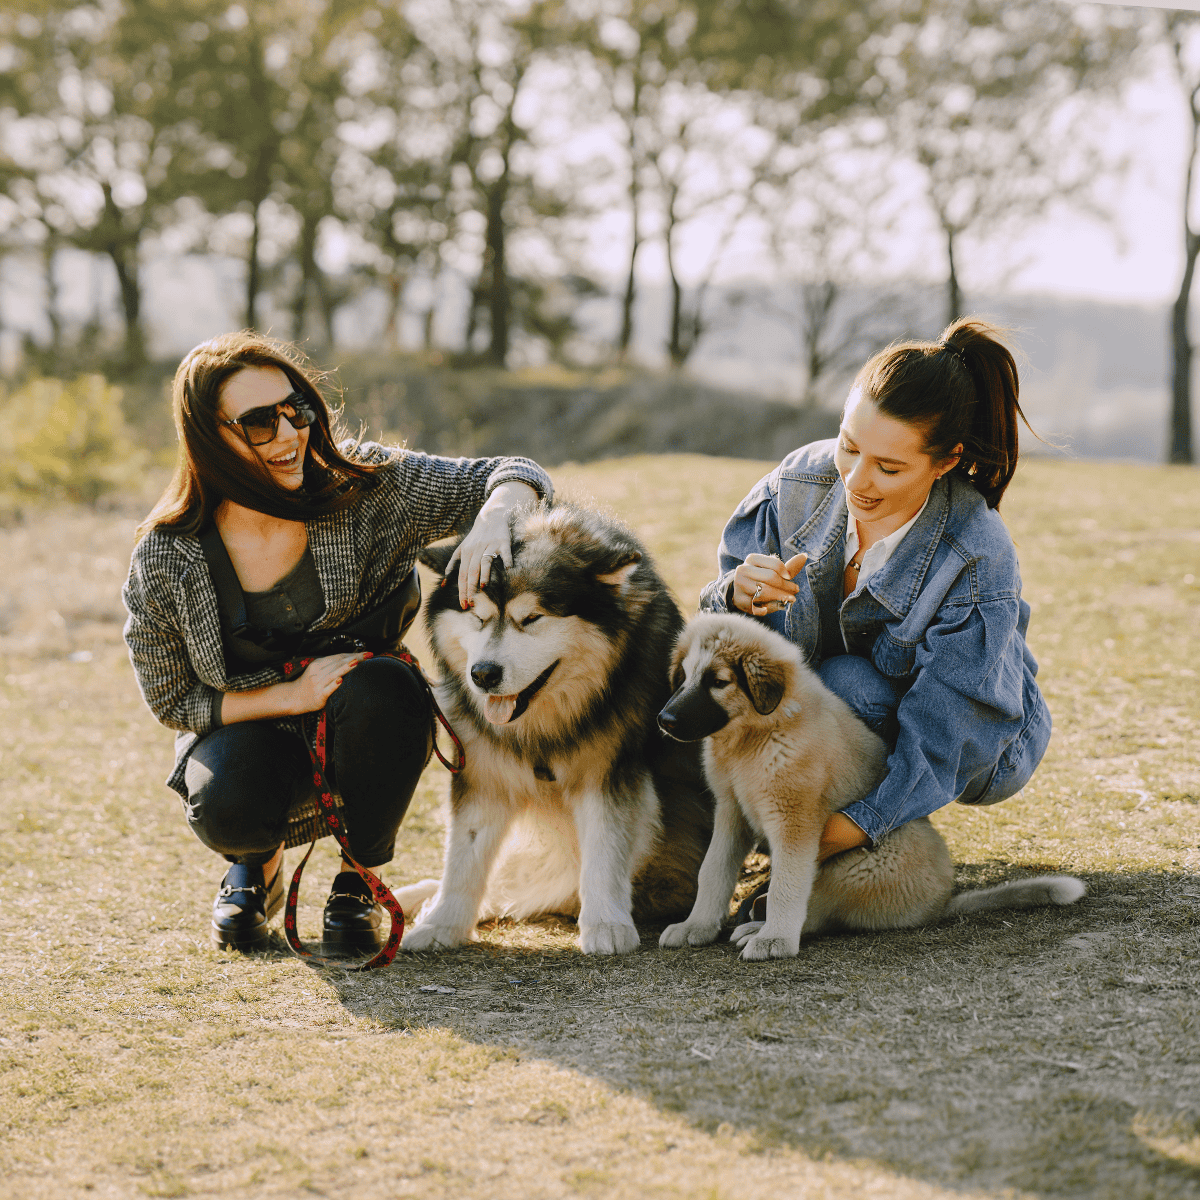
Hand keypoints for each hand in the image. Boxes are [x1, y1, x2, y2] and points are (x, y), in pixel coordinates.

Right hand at [283, 653, 364, 713]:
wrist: (293, 697)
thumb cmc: (309, 683)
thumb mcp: (317, 670)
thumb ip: (331, 665)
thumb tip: (351, 659)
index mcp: (318, 664)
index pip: (338, 657)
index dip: (353, 654)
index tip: (366, 653)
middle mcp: (317, 672)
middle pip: (338, 663)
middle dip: (355, 658)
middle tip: (369, 655)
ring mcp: (318, 684)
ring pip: (334, 674)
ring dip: (346, 667)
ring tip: (358, 662)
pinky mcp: (318, 696)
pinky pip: (327, 689)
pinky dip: (334, 684)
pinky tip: (341, 680)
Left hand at [448, 481, 538, 608]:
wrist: (491, 517)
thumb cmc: (476, 538)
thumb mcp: (461, 549)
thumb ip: (452, 565)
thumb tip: (443, 584)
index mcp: (465, 554)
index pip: (462, 575)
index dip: (462, 590)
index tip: (463, 605)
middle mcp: (476, 550)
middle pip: (471, 571)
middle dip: (470, 588)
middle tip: (471, 603)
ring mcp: (489, 545)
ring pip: (485, 561)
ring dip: (484, 573)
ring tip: (483, 587)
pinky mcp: (503, 541)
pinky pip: (504, 551)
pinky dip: (506, 559)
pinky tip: (508, 568)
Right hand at [731, 552, 806, 615]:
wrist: (736, 589)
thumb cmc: (758, 577)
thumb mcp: (769, 569)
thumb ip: (786, 567)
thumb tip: (804, 557)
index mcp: (752, 559)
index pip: (774, 564)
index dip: (786, 572)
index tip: (790, 577)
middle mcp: (743, 570)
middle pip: (771, 578)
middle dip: (786, 586)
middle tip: (795, 591)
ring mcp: (740, 585)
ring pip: (765, 592)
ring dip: (780, 597)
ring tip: (790, 599)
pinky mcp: (739, 600)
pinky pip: (756, 607)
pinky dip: (764, 609)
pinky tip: (767, 609)